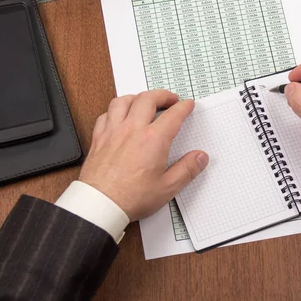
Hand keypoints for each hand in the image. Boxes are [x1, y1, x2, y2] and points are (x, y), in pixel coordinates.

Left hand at [79, 91, 208, 220]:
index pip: (173, 115)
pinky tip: (119, 115)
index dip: (183, 107)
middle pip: (148, 99)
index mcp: (153, 139)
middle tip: (170, 99)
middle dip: (162, 95)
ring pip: (123, 101)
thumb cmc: (131, 197)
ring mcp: (113, 131)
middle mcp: (132, 129)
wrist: (100, 204)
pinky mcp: (99, 138)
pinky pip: (106, 114)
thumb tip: (200, 157)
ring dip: (137, 97)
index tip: (188, 105)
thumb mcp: (167, 188)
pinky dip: (116, 110)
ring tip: (144, 101)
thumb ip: (187, 169)